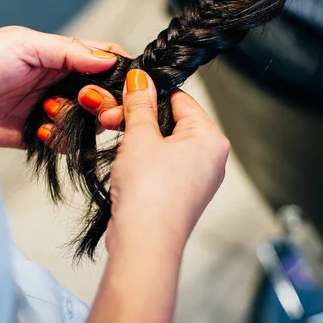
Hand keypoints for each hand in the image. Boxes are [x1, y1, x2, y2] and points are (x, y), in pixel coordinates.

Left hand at [0, 26, 126, 147]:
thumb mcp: (25, 45)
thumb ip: (68, 51)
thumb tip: (108, 60)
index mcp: (65, 57)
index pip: (107, 61)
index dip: (121, 72)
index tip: (126, 84)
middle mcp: (65, 84)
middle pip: (106, 95)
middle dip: (106, 103)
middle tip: (92, 105)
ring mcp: (55, 110)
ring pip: (90, 121)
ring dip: (79, 120)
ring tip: (52, 111)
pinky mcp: (42, 135)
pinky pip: (67, 142)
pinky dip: (60, 139)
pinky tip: (38, 130)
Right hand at [86, 70, 229, 322]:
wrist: (144, 243)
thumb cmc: (150, 194)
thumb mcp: (140, 136)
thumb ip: (139, 104)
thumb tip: (140, 79)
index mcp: (211, 138)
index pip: (181, 99)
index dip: (151, 94)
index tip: (127, 92)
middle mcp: (210, 158)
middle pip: (172, 122)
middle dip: (139, 119)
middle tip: (111, 118)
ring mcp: (196, 179)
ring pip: (164, 144)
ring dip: (137, 139)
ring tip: (114, 139)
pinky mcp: (180, 195)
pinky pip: (162, 166)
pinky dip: (142, 160)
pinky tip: (124, 162)